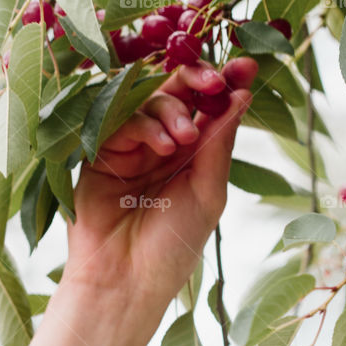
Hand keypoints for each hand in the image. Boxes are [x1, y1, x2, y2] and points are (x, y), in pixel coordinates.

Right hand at [62, 55, 256, 315]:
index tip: (246, 65)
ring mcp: (130, 147)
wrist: (127, 280)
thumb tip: (242, 95)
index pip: (209, 108)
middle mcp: (162, 145)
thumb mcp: (208, 192)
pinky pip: (119, 117)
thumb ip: (218, 143)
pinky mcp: (100, 152)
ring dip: (171, 109)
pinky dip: (143, 123)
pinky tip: (162, 146)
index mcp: (193, 156)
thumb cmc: (173, 246)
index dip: (226, 84)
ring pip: (149, 100)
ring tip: (183, 139)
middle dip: (198, 80)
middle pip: (177, 92)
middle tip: (214, 83)